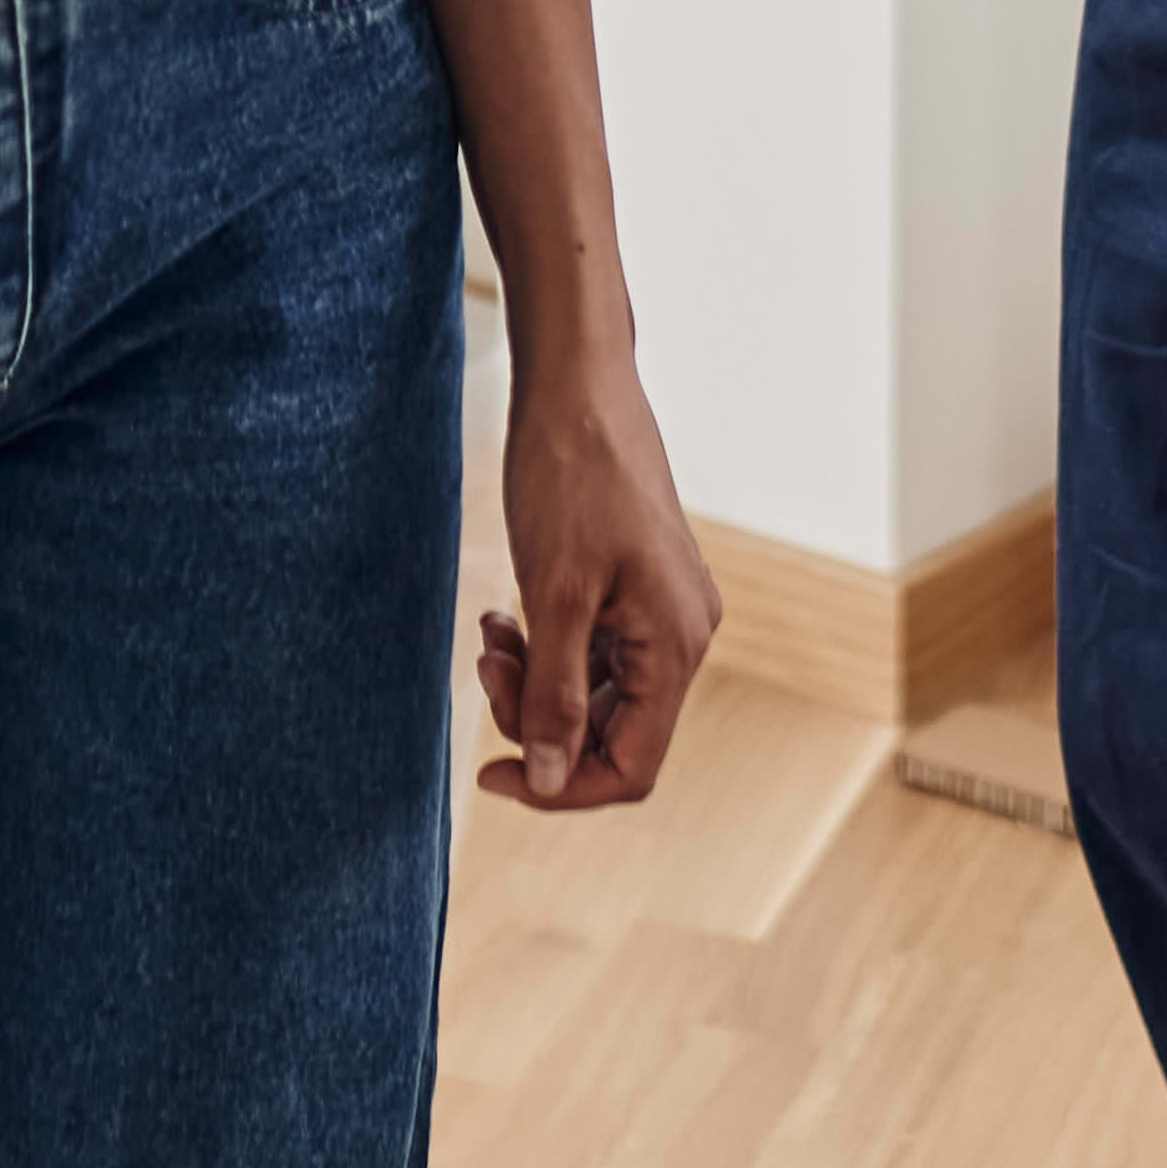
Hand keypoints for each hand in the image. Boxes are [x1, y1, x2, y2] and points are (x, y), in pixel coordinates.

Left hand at [475, 343, 718, 812]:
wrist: (578, 382)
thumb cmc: (570, 475)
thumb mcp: (554, 593)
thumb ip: (556, 694)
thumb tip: (550, 778)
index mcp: (675, 644)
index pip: (630, 766)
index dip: (561, 785)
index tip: (491, 774)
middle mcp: (681, 635)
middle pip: (611, 732)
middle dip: (538, 717)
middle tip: (484, 667)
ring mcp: (660, 609)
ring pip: (596, 690)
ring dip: (535, 679)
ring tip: (490, 635)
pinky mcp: (635, 585)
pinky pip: (592, 648)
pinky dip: (545, 645)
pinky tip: (504, 614)